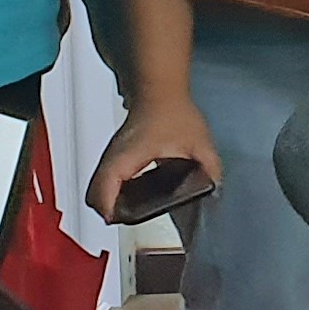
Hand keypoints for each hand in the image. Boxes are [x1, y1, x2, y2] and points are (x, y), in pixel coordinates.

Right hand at [89, 91, 221, 219]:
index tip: (123, 220)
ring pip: (96, 187)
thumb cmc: (173, 110)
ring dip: (107, 202)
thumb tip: (216, 187)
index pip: (103, 192)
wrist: (160, 89)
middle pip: (93, 195)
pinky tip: (132, 194)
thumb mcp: (197, 143)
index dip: (110, 211)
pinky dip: (111, 190)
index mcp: (126, 158)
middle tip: (126, 219)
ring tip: (128, 211)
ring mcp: (112, 155)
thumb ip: (210, 167)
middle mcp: (113, 158)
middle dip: (106, 212)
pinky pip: (105, 178)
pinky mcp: (116, 153)